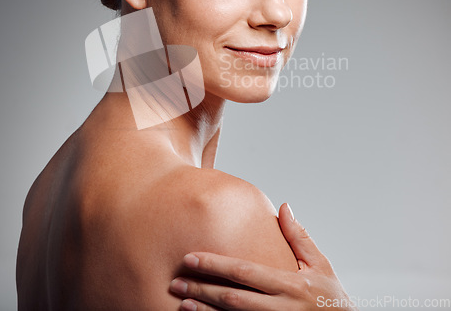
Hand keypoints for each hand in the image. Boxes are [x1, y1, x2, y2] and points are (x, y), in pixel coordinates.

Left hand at [170, 203, 357, 309]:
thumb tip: (284, 206)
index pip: (244, 272)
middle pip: (233, 298)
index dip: (215, 264)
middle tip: (175, 281)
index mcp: (289, 284)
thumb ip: (299, 236)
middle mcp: (280, 308)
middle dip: (202, 289)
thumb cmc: (332, 298)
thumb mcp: (321, 265)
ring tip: (182, 303)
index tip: (191, 258)